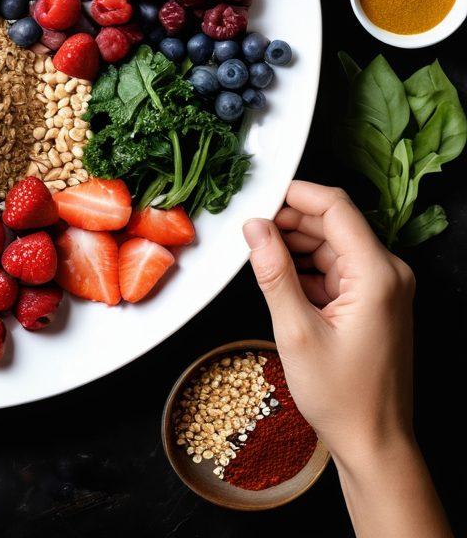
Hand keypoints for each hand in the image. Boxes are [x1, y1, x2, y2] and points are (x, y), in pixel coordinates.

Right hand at [243, 180, 413, 461]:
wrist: (373, 441)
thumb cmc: (342, 395)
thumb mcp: (295, 331)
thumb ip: (273, 272)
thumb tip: (255, 228)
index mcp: (376, 274)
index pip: (336, 207)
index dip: (294, 194)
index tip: (258, 196)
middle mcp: (387, 273)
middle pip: (333, 222)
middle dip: (288, 220)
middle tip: (249, 232)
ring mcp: (382, 287)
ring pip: (331, 243)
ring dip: (295, 244)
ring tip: (259, 258)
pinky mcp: (373, 300)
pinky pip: (336, 267)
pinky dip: (307, 267)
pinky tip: (280, 281)